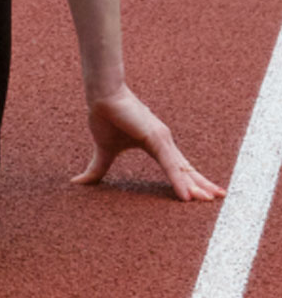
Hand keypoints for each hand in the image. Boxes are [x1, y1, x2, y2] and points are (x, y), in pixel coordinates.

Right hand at [74, 86, 225, 200]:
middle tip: (219, 197)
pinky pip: (170, 165)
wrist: (101, 97)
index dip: (188, 179)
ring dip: (196, 186)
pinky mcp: (156, 138)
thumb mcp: (104, 150)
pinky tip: (187, 195)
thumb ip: (98, 168)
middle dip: (202, 184)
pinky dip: (179, 181)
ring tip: (209, 200)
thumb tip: (78, 182)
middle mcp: (164, 141)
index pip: (176, 166)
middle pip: (186, 168)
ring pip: (182, 168)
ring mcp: (162, 139)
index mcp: (155, 144)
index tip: (200, 193)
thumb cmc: (104, 117)